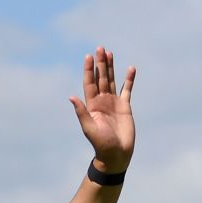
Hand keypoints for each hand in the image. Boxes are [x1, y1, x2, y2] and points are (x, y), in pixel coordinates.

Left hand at [71, 46, 135, 172]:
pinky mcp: (125, 107)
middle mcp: (102, 101)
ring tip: (110, 53)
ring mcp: (114, 103)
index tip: (88, 56)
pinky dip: (129, 80)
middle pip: (101, 78)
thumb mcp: (89, 128)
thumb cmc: (101, 144)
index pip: (89, 83)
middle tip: (100, 48)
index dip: (89, 70)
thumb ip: (81, 112)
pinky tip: (130, 69)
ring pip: (112, 81)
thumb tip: (71, 97)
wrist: (116, 154)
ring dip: (111, 67)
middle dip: (100, 64)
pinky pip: (127, 90)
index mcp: (92, 105)